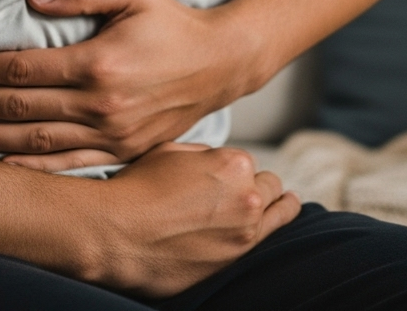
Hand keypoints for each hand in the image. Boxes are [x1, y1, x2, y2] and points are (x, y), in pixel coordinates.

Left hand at [0, 0, 259, 169]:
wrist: (221, 64)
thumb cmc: (174, 24)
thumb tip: (34, 1)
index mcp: (99, 63)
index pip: (21, 68)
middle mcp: (100, 104)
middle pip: (17, 107)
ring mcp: (111, 134)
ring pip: (33, 142)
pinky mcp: (122, 152)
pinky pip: (68, 167)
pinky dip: (29, 170)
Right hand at [86, 142, 300, 297]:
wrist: (118, 233)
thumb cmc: (138, 188)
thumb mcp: (171, 150)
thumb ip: (204, 153)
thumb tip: (217, 160)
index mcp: (233, 162)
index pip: (246, 164)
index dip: (231, 170)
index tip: (218, 179)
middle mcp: (247, 194)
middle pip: (267, 184)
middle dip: (254, 185)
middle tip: (235, 194)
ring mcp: (246, 229)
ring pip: (276, 208)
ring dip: (272, 203)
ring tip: (285, 199)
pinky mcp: (239, 257)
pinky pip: (273, 234)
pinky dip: (282, 219)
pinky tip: (288, 209)